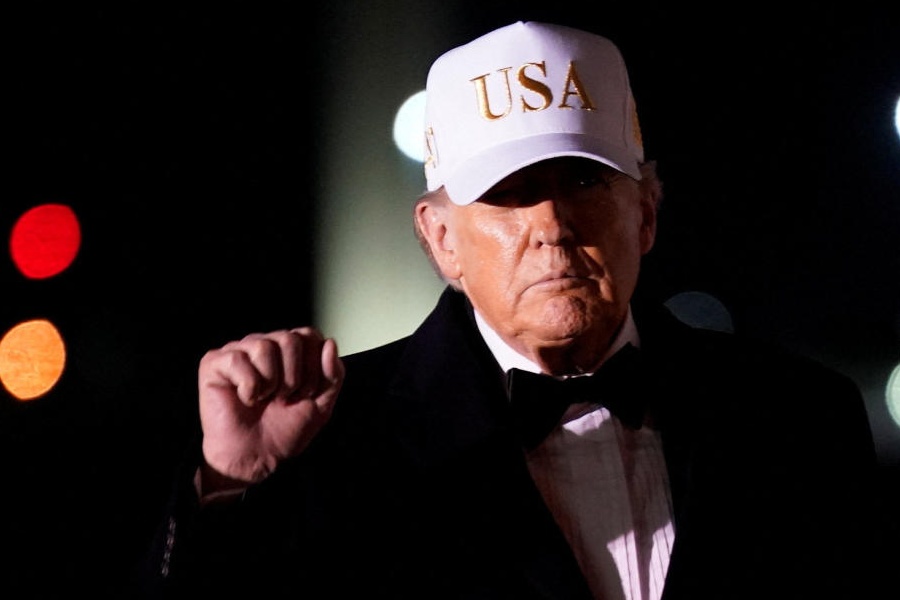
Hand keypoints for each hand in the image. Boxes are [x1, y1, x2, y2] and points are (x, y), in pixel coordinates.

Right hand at [197, 327, 343, 489]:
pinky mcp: (214, 363)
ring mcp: (239, 351)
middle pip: (290, 339)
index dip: (313, 368)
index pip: (309, 335)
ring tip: (264, 399)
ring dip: (270, 382)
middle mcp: (265, 344)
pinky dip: (248, 386)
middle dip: (294, 377)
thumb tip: (330, 344)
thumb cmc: (284, 430)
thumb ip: (333, 374)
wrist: (256, 457)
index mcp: (290, 350)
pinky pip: (237, 359)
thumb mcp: (322, 404)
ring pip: (264, 346)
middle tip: (283, 398)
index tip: (305, 393)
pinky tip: (245, 398)